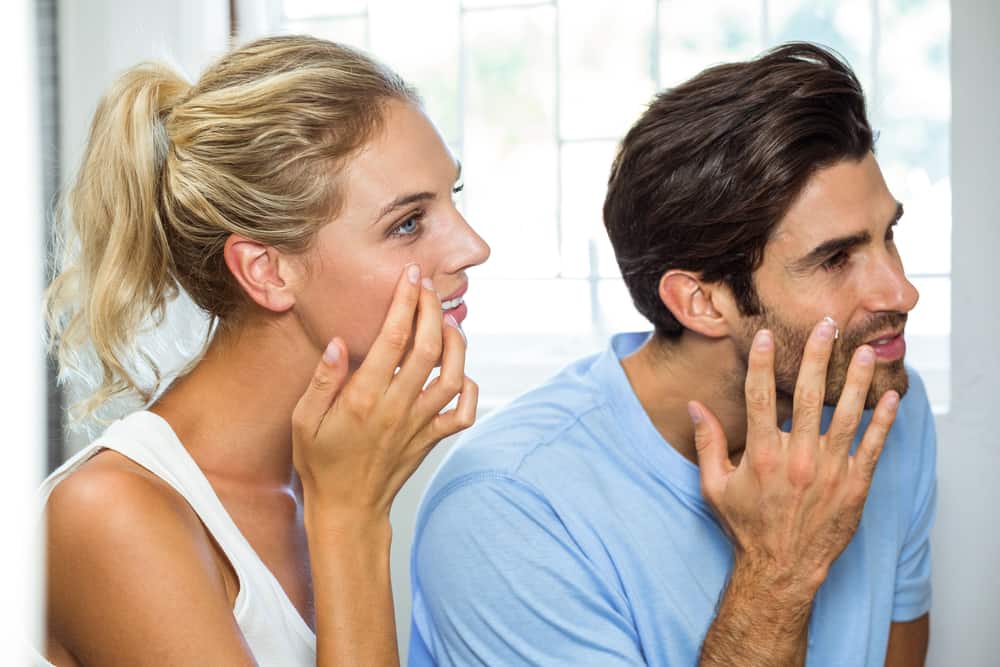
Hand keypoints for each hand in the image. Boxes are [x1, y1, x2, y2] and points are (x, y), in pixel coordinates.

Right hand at [291, 263, 477, 519]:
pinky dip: (468, 387)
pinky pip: (462, 412)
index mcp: (363, 399)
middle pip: (428, 348)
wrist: (348, 510)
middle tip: (427, 286)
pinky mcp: (432, 439)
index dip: (404, 302)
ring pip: (452, 376)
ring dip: (456, 343)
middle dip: (432, 310)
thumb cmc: (321, 463)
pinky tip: (458, 371)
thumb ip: (321, 381)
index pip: (392, 339)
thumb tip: (338, 343)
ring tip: (447, 321)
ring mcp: (419, 425)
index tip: (409, 277)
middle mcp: (397, 409)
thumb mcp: (303, 421)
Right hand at [689, 318, 900, 599]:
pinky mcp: (854, 486)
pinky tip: (891, 396)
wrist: (782, 570)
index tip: (766, 336)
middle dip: (817, 356)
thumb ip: (708, 443)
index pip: (759, 397)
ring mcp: (829, 471)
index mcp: (761, 455)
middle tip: (827, 325)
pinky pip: (873, 447)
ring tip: (865, 352)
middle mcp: (796, 458)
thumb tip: (695, 407)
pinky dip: (884, 421)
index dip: (761, 363)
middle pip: (807, 395)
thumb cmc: (746, 527)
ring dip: (857, 381)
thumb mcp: (714, 487)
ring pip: (847, 416)